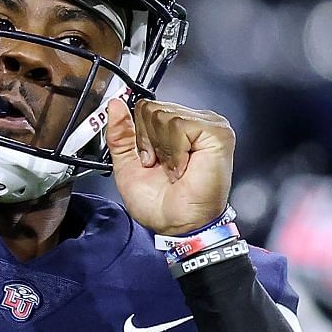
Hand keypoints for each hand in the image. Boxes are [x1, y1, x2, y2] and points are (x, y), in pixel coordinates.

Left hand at [105, 97, 233, 235]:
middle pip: (152, 108)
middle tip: (161, 166)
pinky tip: (183, 168)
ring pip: (164, 115)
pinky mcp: (217, 133)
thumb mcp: (127, 165)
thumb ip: (120, 134)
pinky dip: (175, 151)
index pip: (146, 107)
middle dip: (148, 142)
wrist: (177, 226)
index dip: (139, 135)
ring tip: (174, 169)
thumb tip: (114, 105)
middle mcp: (193, 123)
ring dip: (162, 150)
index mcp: (175, 128)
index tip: (148, 160)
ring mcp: (207, 125)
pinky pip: (180, 124)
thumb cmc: (160, 204)